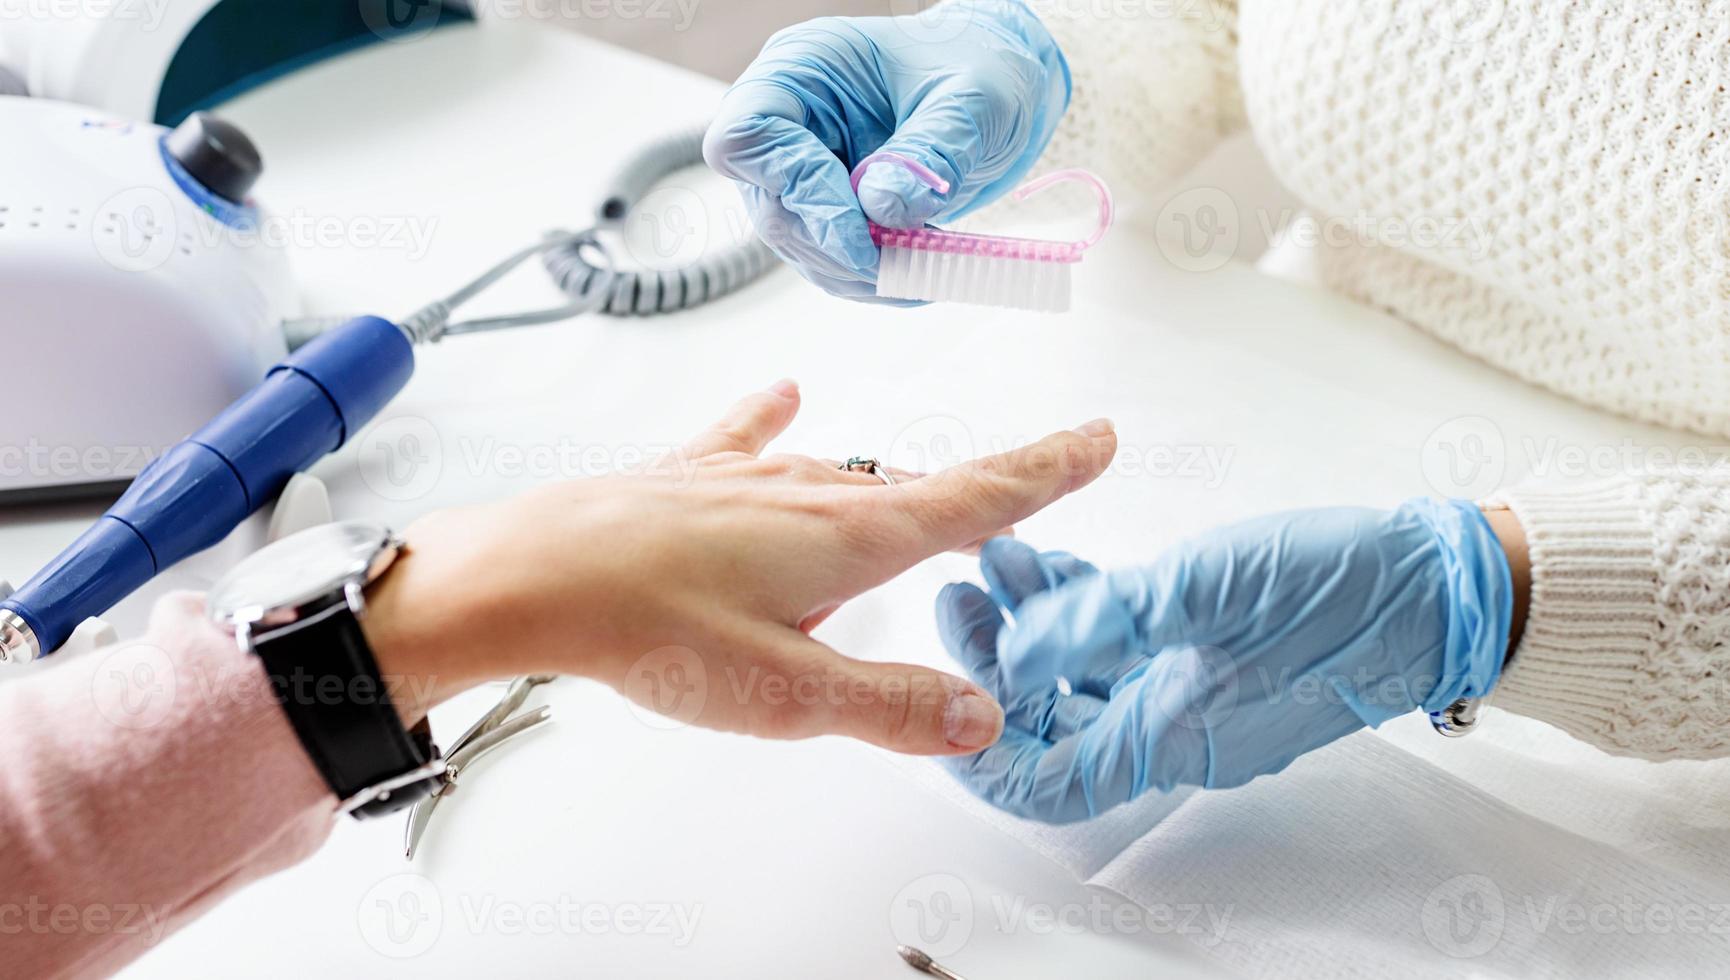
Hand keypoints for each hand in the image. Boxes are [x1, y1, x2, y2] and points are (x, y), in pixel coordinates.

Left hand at [366, 381, 1117, 756]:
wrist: (529, 574)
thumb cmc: (648, 624)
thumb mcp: (787, 694)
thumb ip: (889, 706)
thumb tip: (978, 714)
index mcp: (848, 536)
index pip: (974, 499)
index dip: (1043, 472)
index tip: (1095, 438)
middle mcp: (806, 490)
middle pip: (917, 486)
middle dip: (978, 489)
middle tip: (1025, 485)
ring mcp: (745, 475)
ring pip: (841, 472)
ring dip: (887, 486)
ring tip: (914, 497)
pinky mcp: (688, 476)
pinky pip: (747, 439)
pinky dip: (772, 423)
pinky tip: (781, 397)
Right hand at [704, 1, 1069, 299]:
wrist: (998, 84)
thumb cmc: (979, 65)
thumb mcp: (970, 100)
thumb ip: (927, 151)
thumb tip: (881, 209)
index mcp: (802, 68)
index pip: (749, 137)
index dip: (797, 192)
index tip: (860, 233)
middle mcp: (788, 117)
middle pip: (770, 203)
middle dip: (834, 247)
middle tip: (901, 266)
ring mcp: (799, 164)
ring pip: (796, 241)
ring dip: (854, 273)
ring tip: (920, 272)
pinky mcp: (823, 204)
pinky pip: (828, 256)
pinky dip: (870, 277)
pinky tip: (917, 273)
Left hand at [934, 501, 1515, 821]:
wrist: (1435, 587)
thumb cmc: (1338, 595)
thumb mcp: (1201, 591)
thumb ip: (1096, 621)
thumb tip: (1009, 649)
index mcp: (1168, 738)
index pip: (1047, 785)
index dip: (981, 757)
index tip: (936, 701)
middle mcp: (1174, 730)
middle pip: (1052, 725)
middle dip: (994, 664)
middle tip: (961, 598)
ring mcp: (1193, 695)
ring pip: (1083, 680)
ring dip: (1035, 628)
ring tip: (1000, 561)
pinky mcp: (1210, 658)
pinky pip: (1125, 651)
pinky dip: (1085, 613)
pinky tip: (1061, 563)